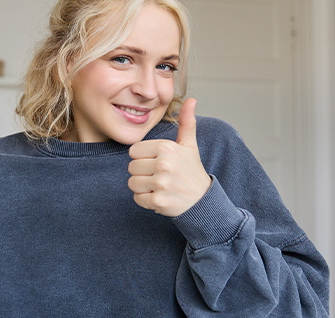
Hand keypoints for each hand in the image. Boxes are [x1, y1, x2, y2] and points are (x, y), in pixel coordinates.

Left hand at [128, 98, 210, 217]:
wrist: (203, 200)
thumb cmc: (192, 170)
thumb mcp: (189, 145)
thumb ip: (186, 122)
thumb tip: (191, 100)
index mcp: (166, 148)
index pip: (134, 151)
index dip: (143, 157)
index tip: (157, 162)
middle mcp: (163, 164)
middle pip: (131, 167)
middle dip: (142, 173)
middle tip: (159, 176)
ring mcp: (161, 184)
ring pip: (132, 183)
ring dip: (143, 186)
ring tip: (158, 186)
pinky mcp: (158, 201)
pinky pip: (137, 198)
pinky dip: (145, 200)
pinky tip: (159, 196)